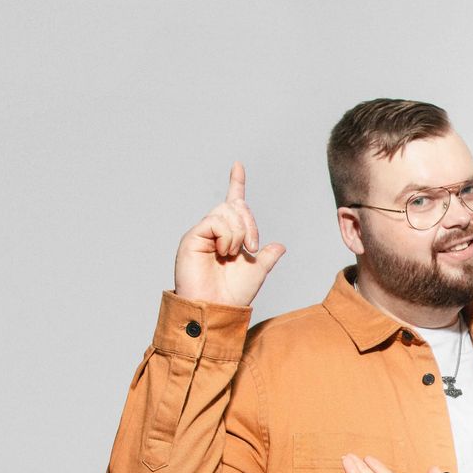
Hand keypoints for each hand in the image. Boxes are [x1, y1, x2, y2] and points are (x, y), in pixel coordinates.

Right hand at [173, 162, 285, 306]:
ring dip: (239, 232)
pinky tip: (223, 251)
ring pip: (227, 211)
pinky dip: (227, 235)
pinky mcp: (192, 237)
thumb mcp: (258, 271)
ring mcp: (202, 233)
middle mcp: (214, 231)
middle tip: (251, 247)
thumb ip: (267, 256)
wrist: (216, 308)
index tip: (238, 165)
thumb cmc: (233, 294)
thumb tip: (279, 246)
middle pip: (236, 205)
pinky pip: (215, 221)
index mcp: (229, 235)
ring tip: (234, 253)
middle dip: (250, 222)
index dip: (236, 183)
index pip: (233, 203)